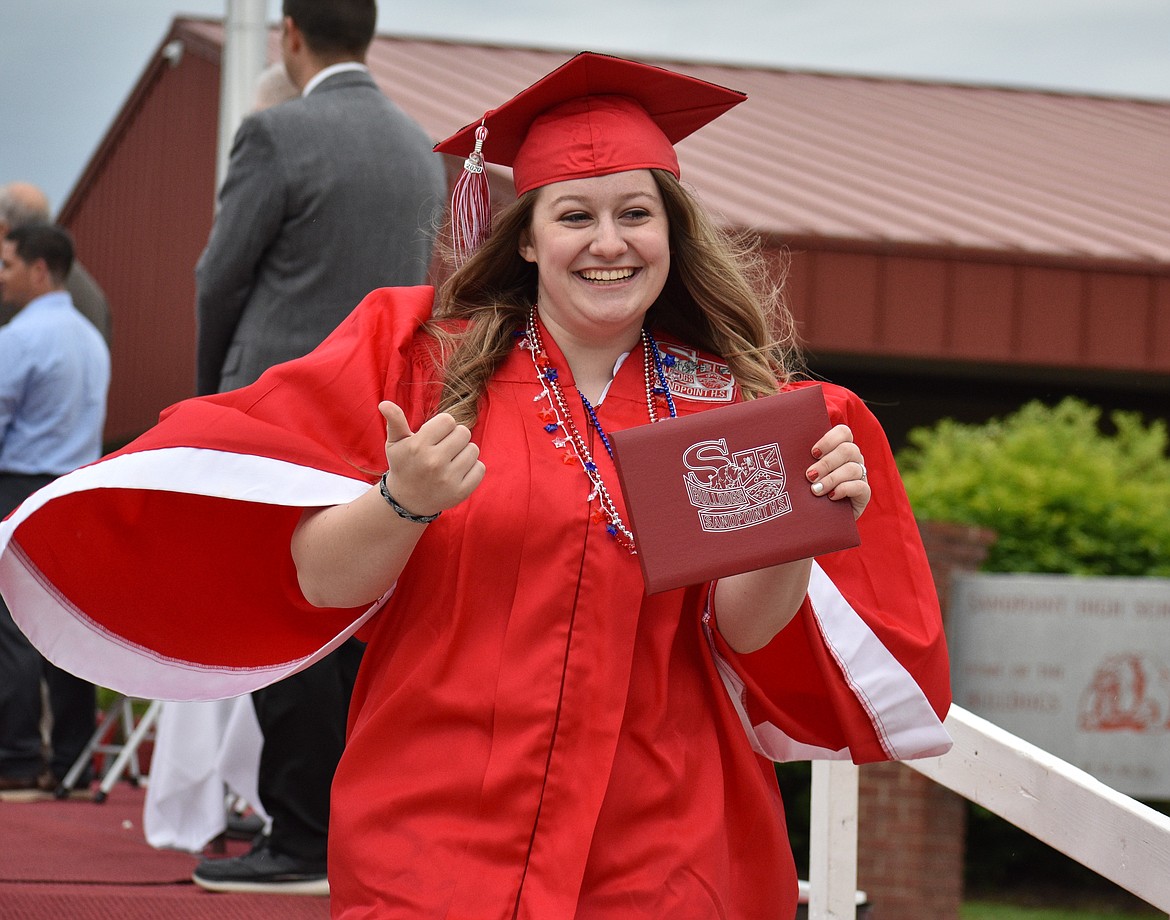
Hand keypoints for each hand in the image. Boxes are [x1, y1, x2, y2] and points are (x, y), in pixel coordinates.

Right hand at [380, 401, 484, 517]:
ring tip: (450, 460)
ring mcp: (448, 479)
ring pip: (473, 449)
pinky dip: (472, 468)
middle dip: (455, 437)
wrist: (407, 501)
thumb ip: (395, 421)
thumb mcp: (395, 443)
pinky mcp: (461, 492)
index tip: (436, 436)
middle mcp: (433, 462)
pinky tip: (458, 472)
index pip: (448, 420)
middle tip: (444, 448)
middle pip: (464, 432)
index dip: (444, 426)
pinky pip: (480, 468)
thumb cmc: (403, 465)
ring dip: (464, 452)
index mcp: (418, 446)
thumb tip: (385, 403)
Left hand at [806, 424, 869, 519]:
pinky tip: (831, 496)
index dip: (830, 439)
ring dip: (832, 478)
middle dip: (826, 463)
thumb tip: (779, 450)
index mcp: (838, 448)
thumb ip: (800, 460)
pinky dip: (844, 489)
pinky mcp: (864, 493)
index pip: (843, 432)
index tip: (813, 452)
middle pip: (848, 449)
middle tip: (809, 475)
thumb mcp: (803, 473)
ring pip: (853, 468)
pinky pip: (860, 486)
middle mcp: (852, 459)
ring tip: (815, 490)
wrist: (817, 518)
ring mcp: (860, 475)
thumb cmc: (807, 491)